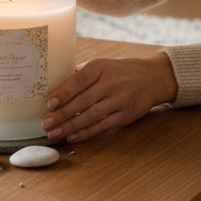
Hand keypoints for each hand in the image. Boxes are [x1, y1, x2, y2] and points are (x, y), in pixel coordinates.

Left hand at [40, 54, 177, 142]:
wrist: (154, 77)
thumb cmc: (122, 71)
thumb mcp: (103, 64)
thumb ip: (82, 73)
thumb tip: (55, 85)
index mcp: (101, 67)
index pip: (78, 80)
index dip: (63, 93)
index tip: (48, 104)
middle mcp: (111, 83)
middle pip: (82, 101)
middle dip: (61, 114)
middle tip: (45, 123)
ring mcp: (120, 100)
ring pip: (90, 116)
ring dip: (70, 127)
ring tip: (54, 133)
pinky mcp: (126, 115)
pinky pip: (103, 126)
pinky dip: (86, 133)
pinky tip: (73, 137)